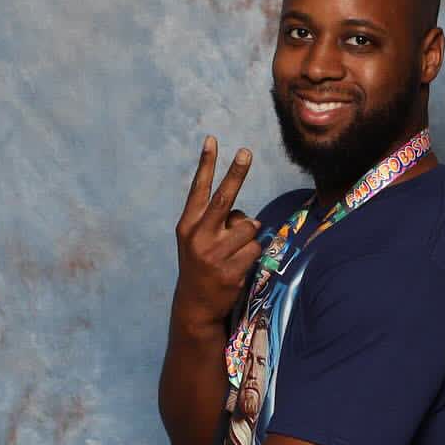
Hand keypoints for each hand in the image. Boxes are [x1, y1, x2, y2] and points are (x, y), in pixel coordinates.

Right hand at [174, 137, 262, 328]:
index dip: (206, 164)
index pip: (199, 189)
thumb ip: (218, 223)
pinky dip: (253, 253)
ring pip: (249, 227)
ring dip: (250, 235)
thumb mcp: (197, 241)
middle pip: (224, 199)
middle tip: (246, 151)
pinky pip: (256, 249)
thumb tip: (252, 219)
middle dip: (236, 173)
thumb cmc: (202, 265)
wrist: (196, 305)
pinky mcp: (231, 271)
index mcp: (188, 226)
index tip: (212, 140)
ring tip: (236, 250)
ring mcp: (215, 255)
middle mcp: (199, 236)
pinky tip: (240, 265)